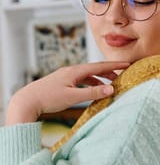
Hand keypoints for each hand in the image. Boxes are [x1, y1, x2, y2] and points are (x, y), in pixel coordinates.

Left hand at [5, 61, 128, 124]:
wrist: (27, 101)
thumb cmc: (49, 98)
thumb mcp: (73, 96)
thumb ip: (93, 93)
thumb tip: (111, 89)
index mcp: (75, 71)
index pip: (99, 66)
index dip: (114, 65)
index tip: (127, 63)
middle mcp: (71, 70)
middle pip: (94, 69)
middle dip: (109, 72)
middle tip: (122, 75)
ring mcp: (66, 76)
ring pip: (87, 75)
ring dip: (99, 79)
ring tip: (110, 84)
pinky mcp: (62, 82)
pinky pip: (80, 80)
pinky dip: (89, 83)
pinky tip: (92, 89)